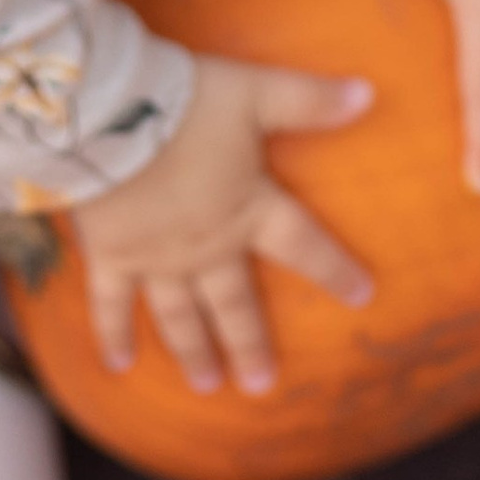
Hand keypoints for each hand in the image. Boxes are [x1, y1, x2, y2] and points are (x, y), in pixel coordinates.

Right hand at [69, 52, 373, 397]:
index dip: (335, 269)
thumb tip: (370, 94)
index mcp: (249, 209)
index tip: (362, 296)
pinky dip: (113, 334)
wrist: (109, 116)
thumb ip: (310, 99)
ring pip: (180, 314)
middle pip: (235, 303)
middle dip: (250, 344)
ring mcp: (156, 258)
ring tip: (207, 385)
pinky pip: (112, 303)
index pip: (303, 245)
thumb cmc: (187, 103)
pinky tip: (118, 366)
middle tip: (261, 386)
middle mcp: (207, 246)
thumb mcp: (256, 92)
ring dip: (194, 351)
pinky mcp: (111, 255)